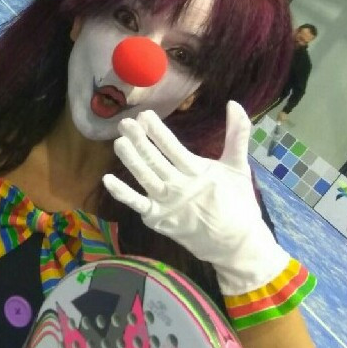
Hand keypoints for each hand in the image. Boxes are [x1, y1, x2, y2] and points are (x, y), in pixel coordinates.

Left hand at [103, 101, 289, 294]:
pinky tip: (107, 179)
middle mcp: (179, 186)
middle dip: (139, 140)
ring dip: (130, 160)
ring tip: (118, 142)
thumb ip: (237, 135)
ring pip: (144, 177)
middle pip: (155, 160)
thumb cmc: (238, 204)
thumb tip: (234, 103)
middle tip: (124, 123)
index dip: (157, 131)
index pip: (173, 147)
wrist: (236, 244)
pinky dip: (121, 193)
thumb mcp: (239, 167)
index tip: (144, 115)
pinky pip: (137, 204)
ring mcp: (166, 203)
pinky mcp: (158, 218)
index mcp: (198, 171)